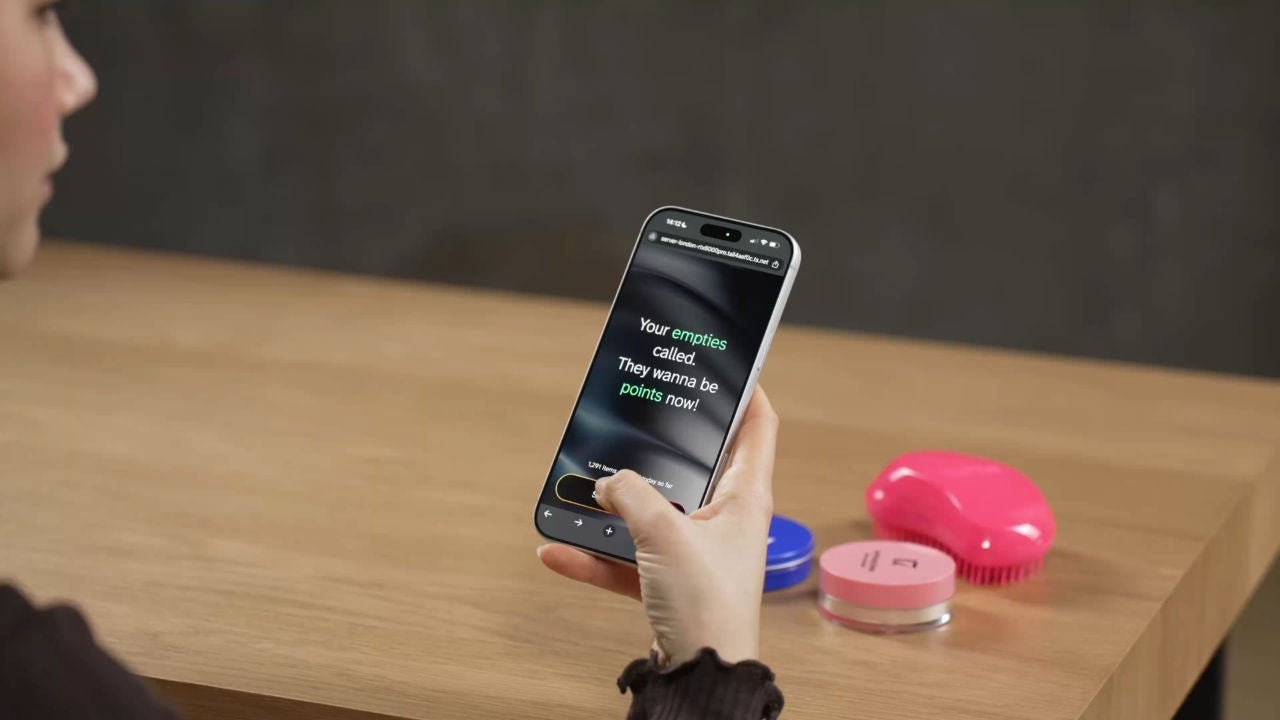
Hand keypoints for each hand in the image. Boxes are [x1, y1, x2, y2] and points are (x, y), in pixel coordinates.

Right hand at [538, 387, 777, 665]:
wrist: (702, 677)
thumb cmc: (707, 605)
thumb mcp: (664, 533)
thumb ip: (630, 495)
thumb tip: (606, 482)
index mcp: (744, 497)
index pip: (757, 427)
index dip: (745, 391)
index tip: (725, 367)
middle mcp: (724, 519)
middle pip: (695, 466)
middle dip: (660, 447)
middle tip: (636, 417)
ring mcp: (696, 551)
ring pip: (651, 514)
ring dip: (614, 507)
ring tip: (578, 490)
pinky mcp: (670, 583)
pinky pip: (628, 560)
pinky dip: (595, 555)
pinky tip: (557, 550)